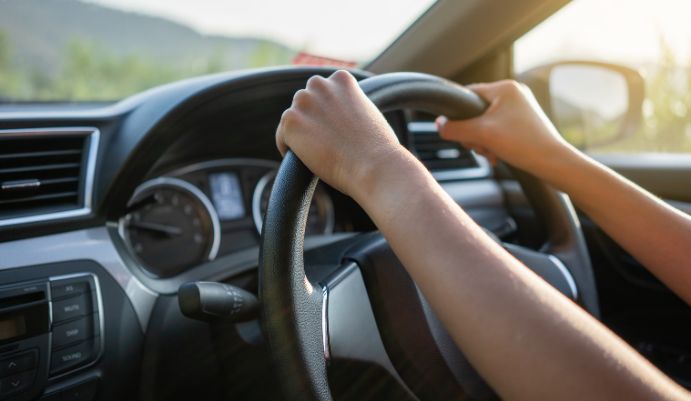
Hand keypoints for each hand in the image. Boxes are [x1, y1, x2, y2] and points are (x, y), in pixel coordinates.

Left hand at [276, 70, 406, 197]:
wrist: (373, 165)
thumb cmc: (377, 148)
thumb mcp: (368, 113)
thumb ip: (350, 106)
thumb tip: (337, 117)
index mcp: (341, 79)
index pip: (323, 92)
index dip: (327, 113)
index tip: (334, 130)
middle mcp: (320, 84)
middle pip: (305, 102)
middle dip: (311, 120)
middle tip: (325, 143)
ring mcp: (303, 101)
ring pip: (293, 119)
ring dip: (301, 134)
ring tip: (318, 153)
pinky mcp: (290, 121)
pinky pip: (282, 137)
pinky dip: (290, 149)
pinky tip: (307, 160)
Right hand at [436, 80, 574, 174]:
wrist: (554, 163)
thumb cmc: (523, 144)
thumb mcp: (481, 135)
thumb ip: (455, 128)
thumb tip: (438, 125)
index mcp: (505, 88)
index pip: (468, 94)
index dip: (458, 114)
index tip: (457, 131)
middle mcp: (514, 94)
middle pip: (476, 111)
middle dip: (473, 133)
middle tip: (480, 146)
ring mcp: (520, 109)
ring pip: (486, 124)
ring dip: (483, 141)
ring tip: (491, 153)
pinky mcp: (524, 124)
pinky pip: (498, 130)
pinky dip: (494, 143)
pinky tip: (497, 156)